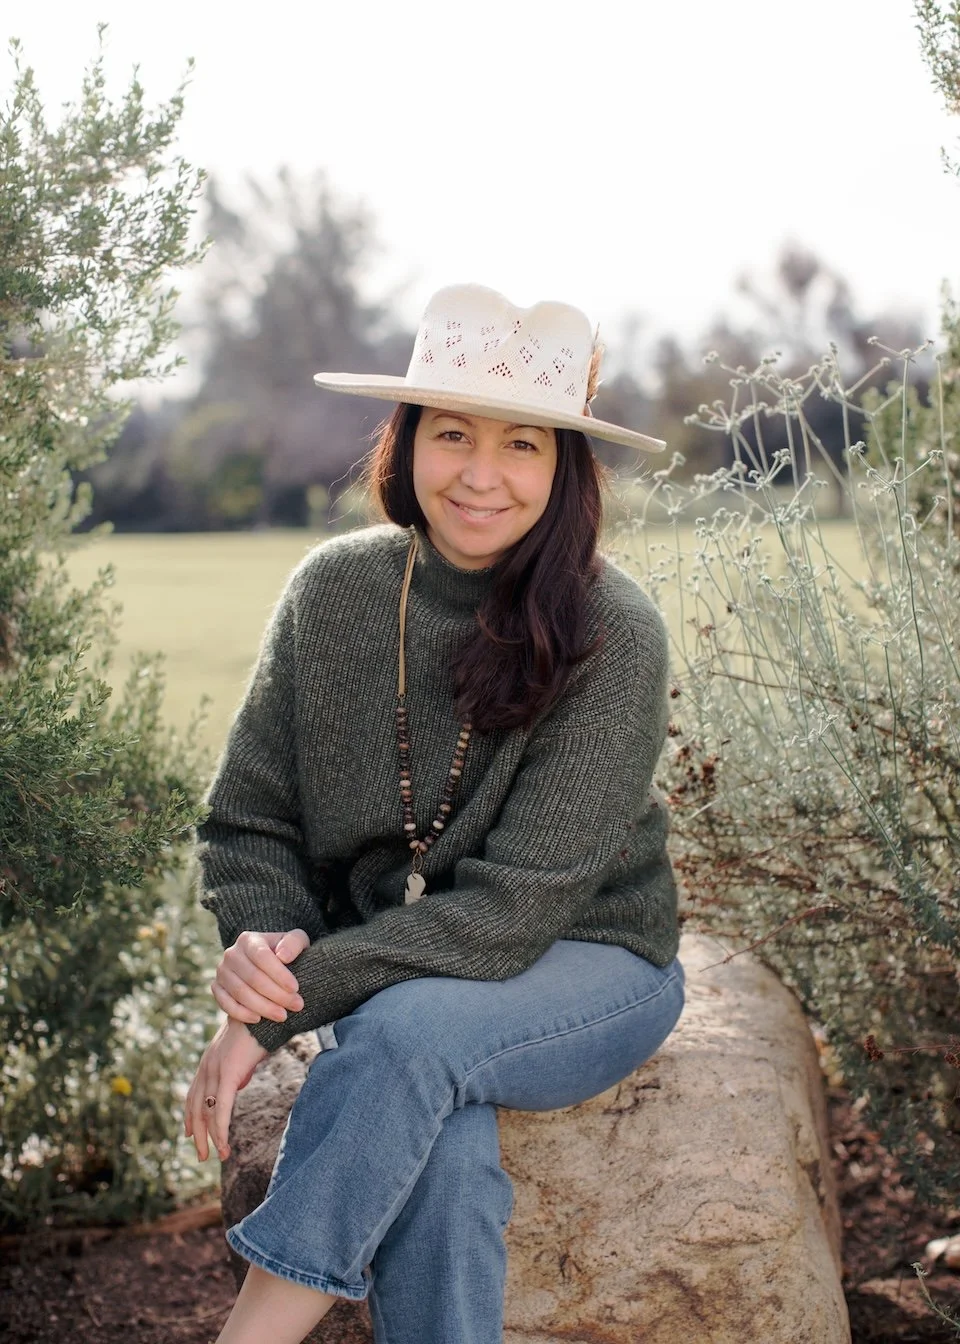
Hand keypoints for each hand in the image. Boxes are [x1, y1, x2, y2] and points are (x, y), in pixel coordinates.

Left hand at [184, 1017, 267, 1161]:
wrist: (266, 1010)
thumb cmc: (260, 1028)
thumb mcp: (244, 1051)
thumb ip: (237, 1068)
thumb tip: (238, 1084)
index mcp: (209, 1060)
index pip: (193, 1094)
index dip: (189, 1116)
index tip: (188, 1134)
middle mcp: (206, 1066)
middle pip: (195, 1107)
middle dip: (197, 1134)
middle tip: (201, 1155)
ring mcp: (215, 1070)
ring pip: (206, 1113)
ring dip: (210, 1138)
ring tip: (217, 1156)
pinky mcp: (227, 1074)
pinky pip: (220, 1109)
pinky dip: (220, 1131)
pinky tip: (224, 1146)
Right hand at [211, 928, 309, 1023]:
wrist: (266, 968)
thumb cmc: (285, 954)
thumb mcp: (296, 942)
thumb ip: (294, 942)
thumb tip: (283, 956)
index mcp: (249, 940)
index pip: (262, 957)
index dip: (279, 974)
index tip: (295, 988)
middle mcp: (231, 954)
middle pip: (253, 977)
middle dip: (277, 994)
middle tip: (297, 1005)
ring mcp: (222, 971)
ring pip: (241, 993)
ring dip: (263, 1007)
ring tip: (283, 1015)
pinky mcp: (216, 988)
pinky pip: (226, 1003)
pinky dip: (242, 1013)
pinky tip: (259, 1019)